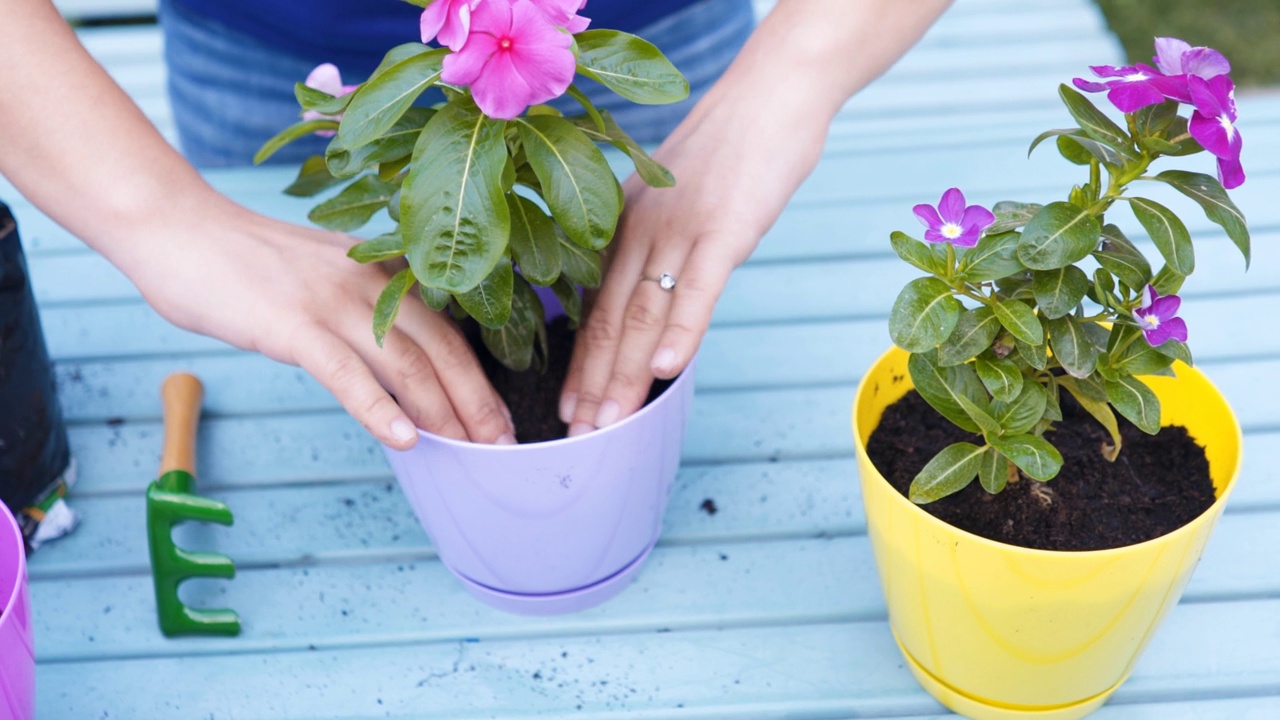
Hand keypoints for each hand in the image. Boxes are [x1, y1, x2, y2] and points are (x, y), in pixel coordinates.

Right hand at [1, 0, 513, 449]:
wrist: (178, 228)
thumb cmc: (245, 263)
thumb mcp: (323, 279)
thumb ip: (363, 312)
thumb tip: (395, 367)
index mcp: (382, 272)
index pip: (447, 331)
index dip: (479, 379)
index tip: (501, 420)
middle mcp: (370, 284)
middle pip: (444, 350)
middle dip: (479, 404)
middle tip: (504, 449)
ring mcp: (333, 303)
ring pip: (408, 364)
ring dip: (445, 414)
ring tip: (471, 453)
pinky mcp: (292, 325)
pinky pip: (346, 373)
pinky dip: (377, 408)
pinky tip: (403, 441)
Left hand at [556, 0, 953, 434]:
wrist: (772, 93)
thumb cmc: (731, 149)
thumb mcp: (677, 199)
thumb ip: (659, 246)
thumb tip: (652, 296)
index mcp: (626, 226)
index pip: (595, 307)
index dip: (580, 363)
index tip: (568, 408)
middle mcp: (641, 230)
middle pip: (608, 320)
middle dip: (591, 384)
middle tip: (576, 436)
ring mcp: (681, 230)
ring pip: (641, 313)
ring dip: (623, 374)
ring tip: (607, 422)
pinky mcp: (725, 228)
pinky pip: (697, 288)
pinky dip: (680, 332)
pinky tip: (664, 371)